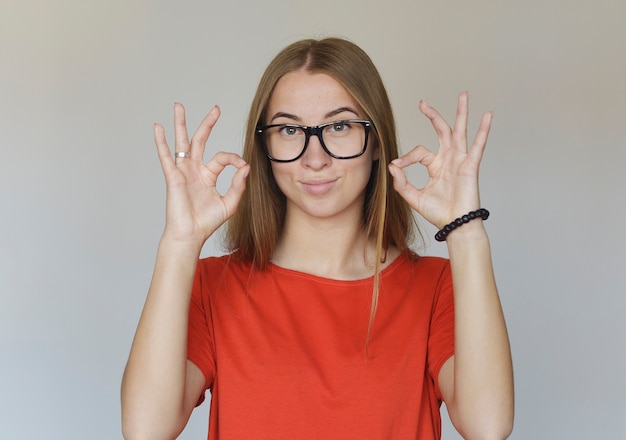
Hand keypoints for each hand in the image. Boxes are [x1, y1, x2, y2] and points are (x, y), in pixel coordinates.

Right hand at [154, 103, 249, 243]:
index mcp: (207, 175)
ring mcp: (183, 171)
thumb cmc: (206, 222)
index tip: (242, 165)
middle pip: (200, 141)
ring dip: (181, 124)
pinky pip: (166, 156)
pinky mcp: (173, 177)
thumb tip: (245, 167)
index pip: (222, 157)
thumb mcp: (229, 203)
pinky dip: (161, 142)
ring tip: (178, 106)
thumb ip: (238, 185)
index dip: (234, 159)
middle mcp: (194, 170)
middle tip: (215, 109)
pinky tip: (158, 127)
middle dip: (207, 124)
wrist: (191, 235)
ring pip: (182, 143)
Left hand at [388, 92, 491, 229]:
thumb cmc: (438, 212)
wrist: (454, 224)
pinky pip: (478, 145)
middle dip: (433, 115)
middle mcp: (448, 159)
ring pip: (460, 131)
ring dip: (461, 113)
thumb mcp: (413, 197)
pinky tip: (488, 115)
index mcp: (435, 165)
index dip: (406, 158)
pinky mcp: (471, 166)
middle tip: (423, 103)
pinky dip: (483, 130)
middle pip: (442, 131)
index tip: (398, 165)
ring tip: (463, 95)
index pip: (419, 152)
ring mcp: (460, 160)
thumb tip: (392, 166)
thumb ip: (401, 183)